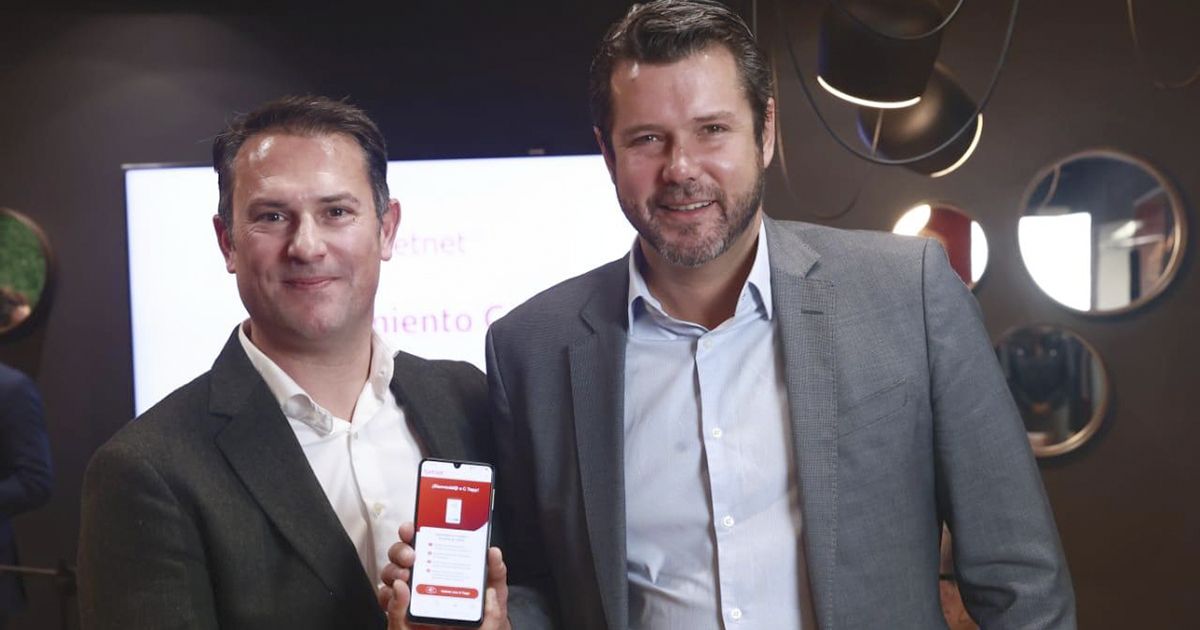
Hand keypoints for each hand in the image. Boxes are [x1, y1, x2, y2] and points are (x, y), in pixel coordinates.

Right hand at [379, 521, 509, 629]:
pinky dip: (388, 595)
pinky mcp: (404, 615)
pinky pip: (388, 602)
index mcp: (443, 564)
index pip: (422, 541)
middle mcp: (424, 576)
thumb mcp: (494, 592)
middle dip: (401, 549)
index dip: (413, 531)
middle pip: (402, 555)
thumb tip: (493, 553)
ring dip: (393, 570)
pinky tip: (399, 593)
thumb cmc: (484, 614)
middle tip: (411, 556)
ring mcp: (412, 595)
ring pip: (391, 575)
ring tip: (405, 575)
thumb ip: (496, 573)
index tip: (412, 527)